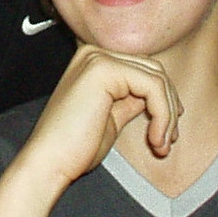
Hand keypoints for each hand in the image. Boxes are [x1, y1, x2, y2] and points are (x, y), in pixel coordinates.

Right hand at [19, 43, 181, 191]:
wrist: (49, 163)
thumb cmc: (74, 148)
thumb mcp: (111, 117)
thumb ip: (130, 100)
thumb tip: (156, 97)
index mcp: (92, 62)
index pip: (143, 70)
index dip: (163, 101)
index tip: (166, 133)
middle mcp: (93, 54)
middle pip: (154, 70)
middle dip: (168, 108)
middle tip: (166, 141)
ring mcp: (97, 59)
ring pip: (157, 78)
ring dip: (167, 115)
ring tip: (160, 144)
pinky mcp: (103, 69)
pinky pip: (153, 86)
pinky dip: (163, 115)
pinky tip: (155, 139)